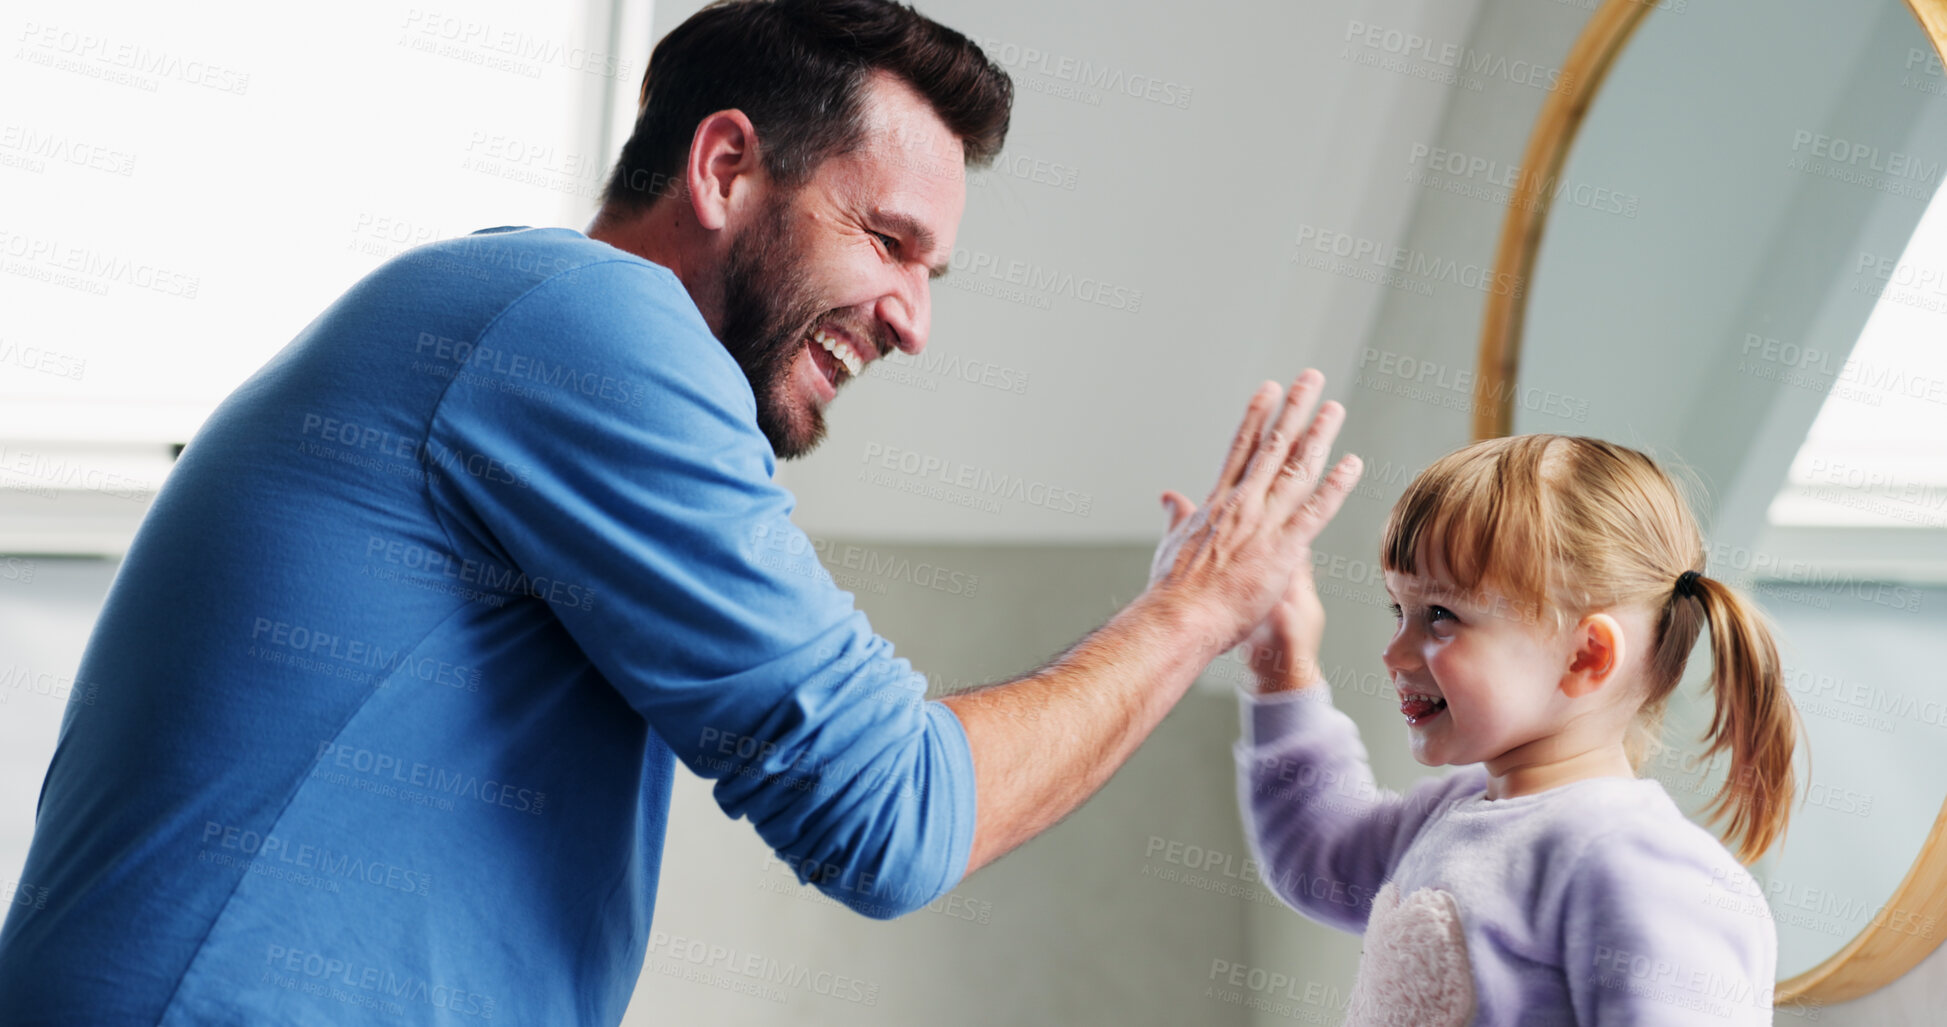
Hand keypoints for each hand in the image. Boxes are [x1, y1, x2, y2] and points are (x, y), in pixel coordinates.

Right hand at [1145, 369, 1361, 664]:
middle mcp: (1243, 503)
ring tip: (1334, 408)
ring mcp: (1264, 523)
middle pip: (1273, 446)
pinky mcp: (1283, 548)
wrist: (1180, 616)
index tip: (1269, 390)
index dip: (1257, 416)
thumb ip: (1176, 516)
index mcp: (1218, 503)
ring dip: (1319, 436)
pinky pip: (1317, 511)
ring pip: (1297, 470)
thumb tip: (1168, 496)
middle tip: (1309, 379)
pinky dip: (1336, 486)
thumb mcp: (1171, 543)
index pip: (1241, 449)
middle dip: (1294, 410)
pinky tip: (1352, 464)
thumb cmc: (1172, 589)